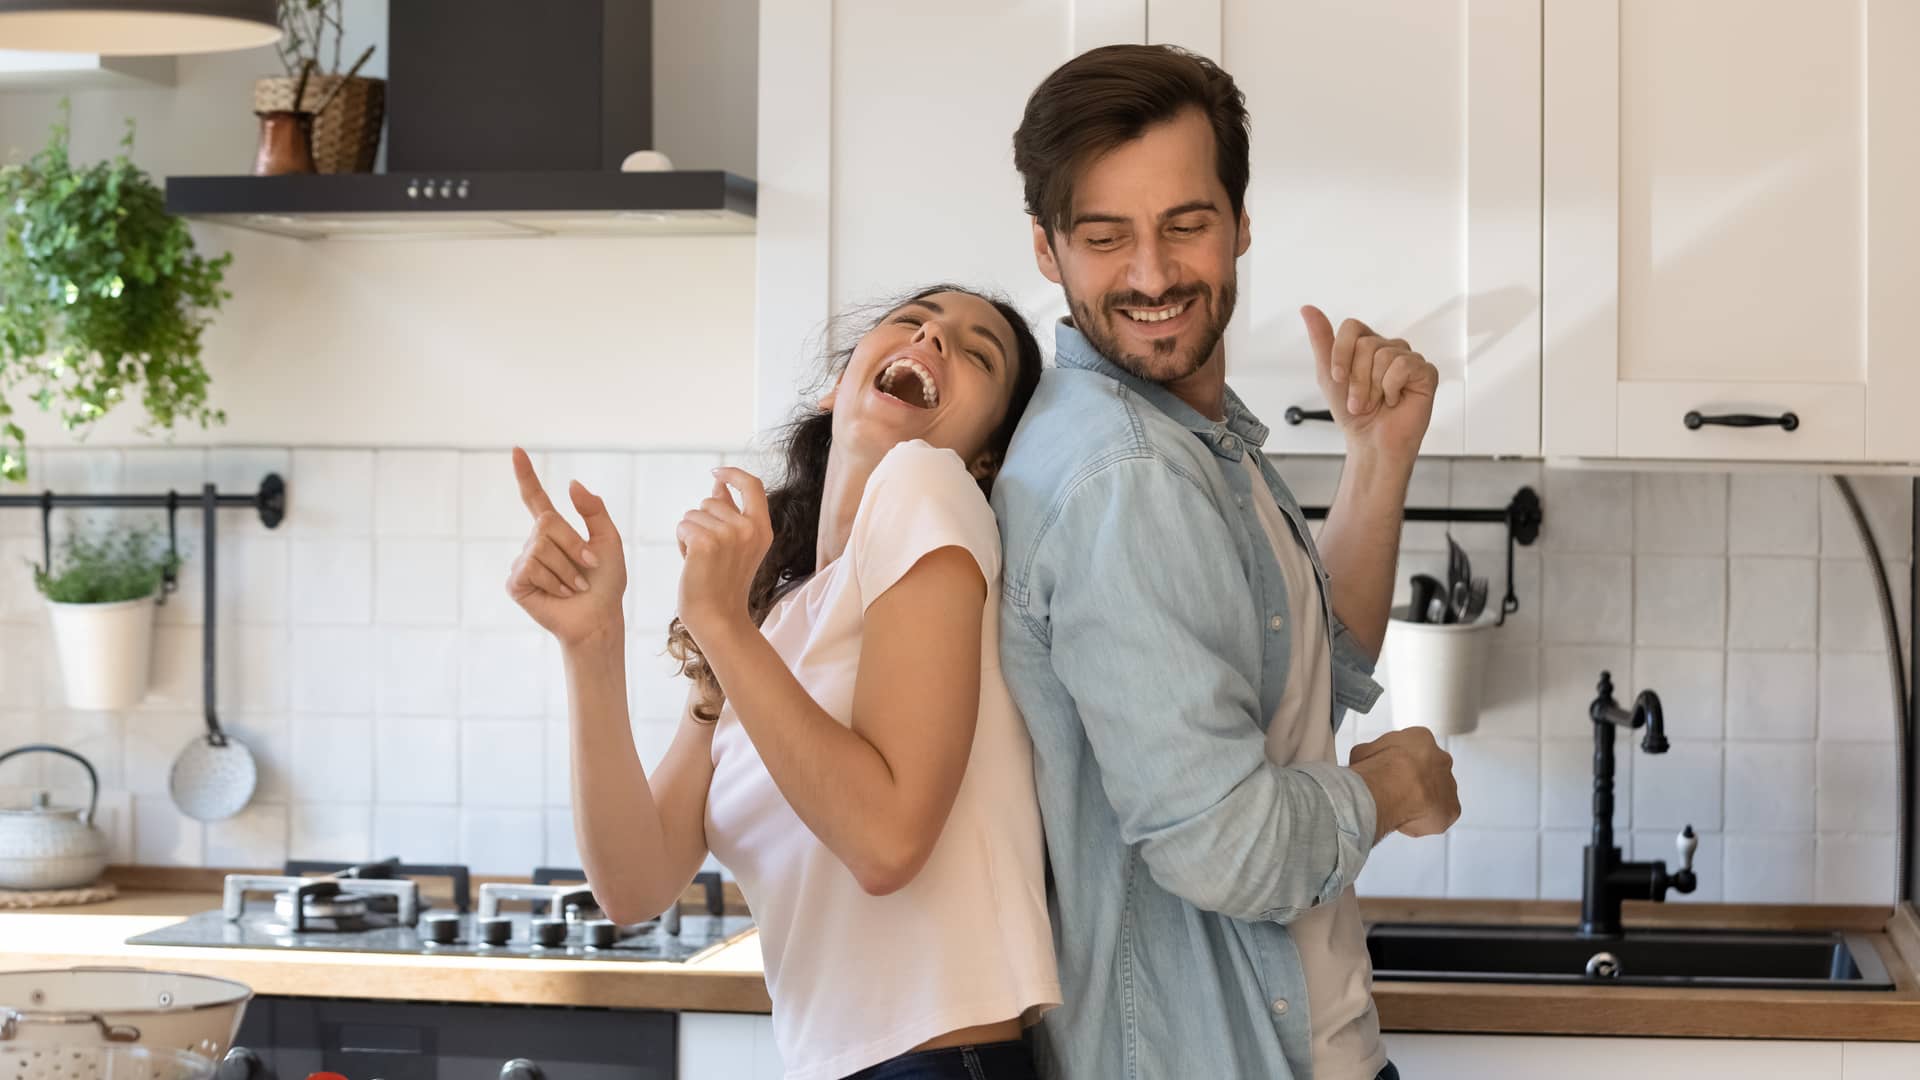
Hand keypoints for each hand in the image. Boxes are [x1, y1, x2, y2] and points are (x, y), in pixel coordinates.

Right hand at [505, 447, 626, 647]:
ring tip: (576, 585)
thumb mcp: (608, 540)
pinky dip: (555, 581)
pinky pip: (532, 567)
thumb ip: (594, 510)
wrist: (599, 618)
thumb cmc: (607, 583)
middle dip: (574, 544)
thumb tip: (570, 483)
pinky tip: (560, 594)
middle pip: (547, 523)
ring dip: (568, 568)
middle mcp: (535, 543)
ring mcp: (523, 562)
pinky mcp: (516, 582)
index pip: (535, 499)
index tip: (517, 450)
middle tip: (589, 568)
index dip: (526, 475)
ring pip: (541, 547)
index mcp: (555, 532)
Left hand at [675, 467, 771, 646]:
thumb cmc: (723, 582)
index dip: (733, 473)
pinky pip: (683, 525)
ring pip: (693, 513)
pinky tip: (690, 561)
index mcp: (762, 528)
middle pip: (710, 500)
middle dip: (702, 521)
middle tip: (710, 553)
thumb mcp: (736, 544)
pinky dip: (681, 542)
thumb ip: (730, 511)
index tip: (717, 473)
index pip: (753, 485)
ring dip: (690, 533)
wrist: (718, 617)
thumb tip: (719, 482)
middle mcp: (749, 528)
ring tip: (701, 559)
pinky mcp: (706, 542)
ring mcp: (729, 534)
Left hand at [1300, 305, 1437, 462]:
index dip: (1341, 352)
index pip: (1352, 327)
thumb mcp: (1329, 375)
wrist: (1371, 441)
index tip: (1338, 378)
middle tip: (1359, 400)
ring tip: (1376, 402)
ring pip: (1384, 355)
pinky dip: (1392, 388)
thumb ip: (1321, 340)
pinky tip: (1395, 399)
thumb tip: (1308, 309)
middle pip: (1366, 344)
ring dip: (1373, 388)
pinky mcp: (1425, 372)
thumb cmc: (1352, 412)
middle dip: (1357, 379)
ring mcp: (1408, 358)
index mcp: (1366, 345)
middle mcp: (1388, 347)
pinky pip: (1403, 366)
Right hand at [1349, 726, 1459, 839]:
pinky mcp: (1452, 809)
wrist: (1394, 787)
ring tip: (1397, 809)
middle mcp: (1441, 759)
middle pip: (1428, 772)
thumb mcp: (1362, 754)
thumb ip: (1371, 758)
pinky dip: (1423, 821)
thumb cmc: (1379, 769)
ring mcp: (1449, 784)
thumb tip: (1364, 764)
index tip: (1387, 776)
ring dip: (1420, 802)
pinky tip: (1406, 820)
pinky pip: (1438, 817)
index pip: (1413, 753)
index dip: (1398, 766)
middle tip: (1394, 794)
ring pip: (1435, 795)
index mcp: (1421, 739)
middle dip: (1413, 783)